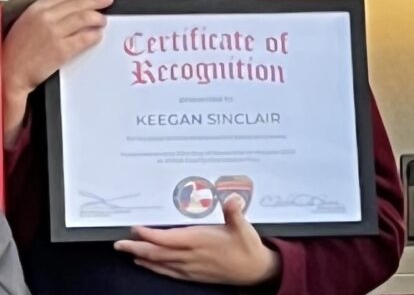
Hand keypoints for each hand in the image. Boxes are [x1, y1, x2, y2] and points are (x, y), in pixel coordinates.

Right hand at [2, 0, 112, 145]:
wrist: (11, 72)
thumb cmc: (17, 48)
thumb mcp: (26, 21)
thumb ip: (45, 12)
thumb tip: (69, 7)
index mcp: (36, 8)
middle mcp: (46, 17)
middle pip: (79, 4)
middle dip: (96, 1)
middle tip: (108, 0)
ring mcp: (55, 33)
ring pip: (85, 19)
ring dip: (98, 18)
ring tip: (103, 20)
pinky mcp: (62, 50)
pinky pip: (84, 38)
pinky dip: (94, 36)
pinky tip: (98, 35)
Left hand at [114, 197, 280, 285]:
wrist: (256, 272)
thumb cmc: (247, 246)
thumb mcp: (244, 227)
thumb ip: (235, 212)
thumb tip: (232, 199)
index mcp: (201, 241)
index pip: (169, 239)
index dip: (151, 235)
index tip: (135, 227)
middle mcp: (192, 256)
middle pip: (158, 253)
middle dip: (137, 247)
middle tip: (118, 243)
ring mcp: (191, 268)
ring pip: (160, 264)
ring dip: (141, 257)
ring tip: (126, 251)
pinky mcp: (193, 275)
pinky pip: (168, 272)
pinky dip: (154, 267)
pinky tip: (145, 264)